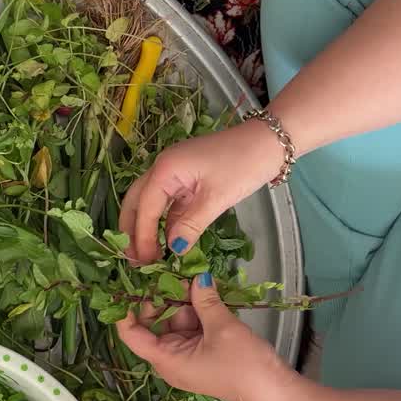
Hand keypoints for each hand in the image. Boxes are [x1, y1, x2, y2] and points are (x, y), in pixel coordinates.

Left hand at [114, 273, 292, 400]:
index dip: (125, 312)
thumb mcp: (222, 328)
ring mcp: (187, 356)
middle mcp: (171, 360)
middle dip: (161, 299)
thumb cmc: (244, 365)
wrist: (274, 390)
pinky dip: (196, 311)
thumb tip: (197, 277)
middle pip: (154, 325)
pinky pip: (191, 328)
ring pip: (174, 323)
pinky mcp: (202, 352)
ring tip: (189, 276)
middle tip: (169, 272)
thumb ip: (205, 300)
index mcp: (166, 360)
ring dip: (181, 301)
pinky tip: (202, 290)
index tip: (126, 287)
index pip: (132, 335)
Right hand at [120, 119, 283, 262]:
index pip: (146, 208)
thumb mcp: (217, 198)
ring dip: (146, 226)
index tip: (143, 260)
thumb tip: (174, 249)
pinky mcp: (187, 178)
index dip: (142, 236)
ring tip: (145, 253)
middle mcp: (163, 168)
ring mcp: (175, 172)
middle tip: (131, 258)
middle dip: (130, 229)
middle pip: (136, 202)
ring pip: (150, 202)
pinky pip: (168, 202)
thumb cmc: (244, 164)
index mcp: (165, 169)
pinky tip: (166, 239)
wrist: (270, 140)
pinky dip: (164, 221)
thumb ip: (191, 225)